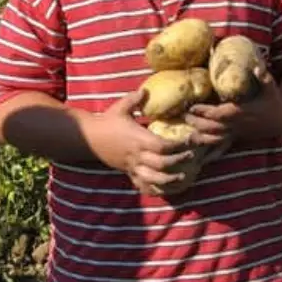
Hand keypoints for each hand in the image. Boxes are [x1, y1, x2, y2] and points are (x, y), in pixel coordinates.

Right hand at [83, 88, 199, 196]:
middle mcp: (137, 155)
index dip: (177, 145)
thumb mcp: (121, 107)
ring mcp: (132, 166)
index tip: (189, 140)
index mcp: (138, 139)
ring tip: (183, 177)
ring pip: (153, 179)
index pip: (162, 146)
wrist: (89, 138)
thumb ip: (135, 99)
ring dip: (169, 180)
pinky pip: (142, 185)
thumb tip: (146, 90)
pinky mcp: (128, 172)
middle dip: (178, 162)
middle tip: (192, 156)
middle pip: (161, 164)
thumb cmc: (107, 121)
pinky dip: (154, 190)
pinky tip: (165, 190)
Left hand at [184, 64, 281, 145]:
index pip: (219, 114)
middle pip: (213, 128)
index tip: (192, 107)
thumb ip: (263, 77)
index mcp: (242, 112)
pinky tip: (200, 157)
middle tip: (183, 117)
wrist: (281, 119)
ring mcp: (236, 133)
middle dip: (197, 124)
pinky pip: (222, 147)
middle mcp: (237, 125)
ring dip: (201, 138)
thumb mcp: (270, 87)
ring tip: (186, 136)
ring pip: (215, 139)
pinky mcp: (236, 138)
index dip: (205, 112)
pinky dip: (211, 152)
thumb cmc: (273, 100)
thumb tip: (256, 67)